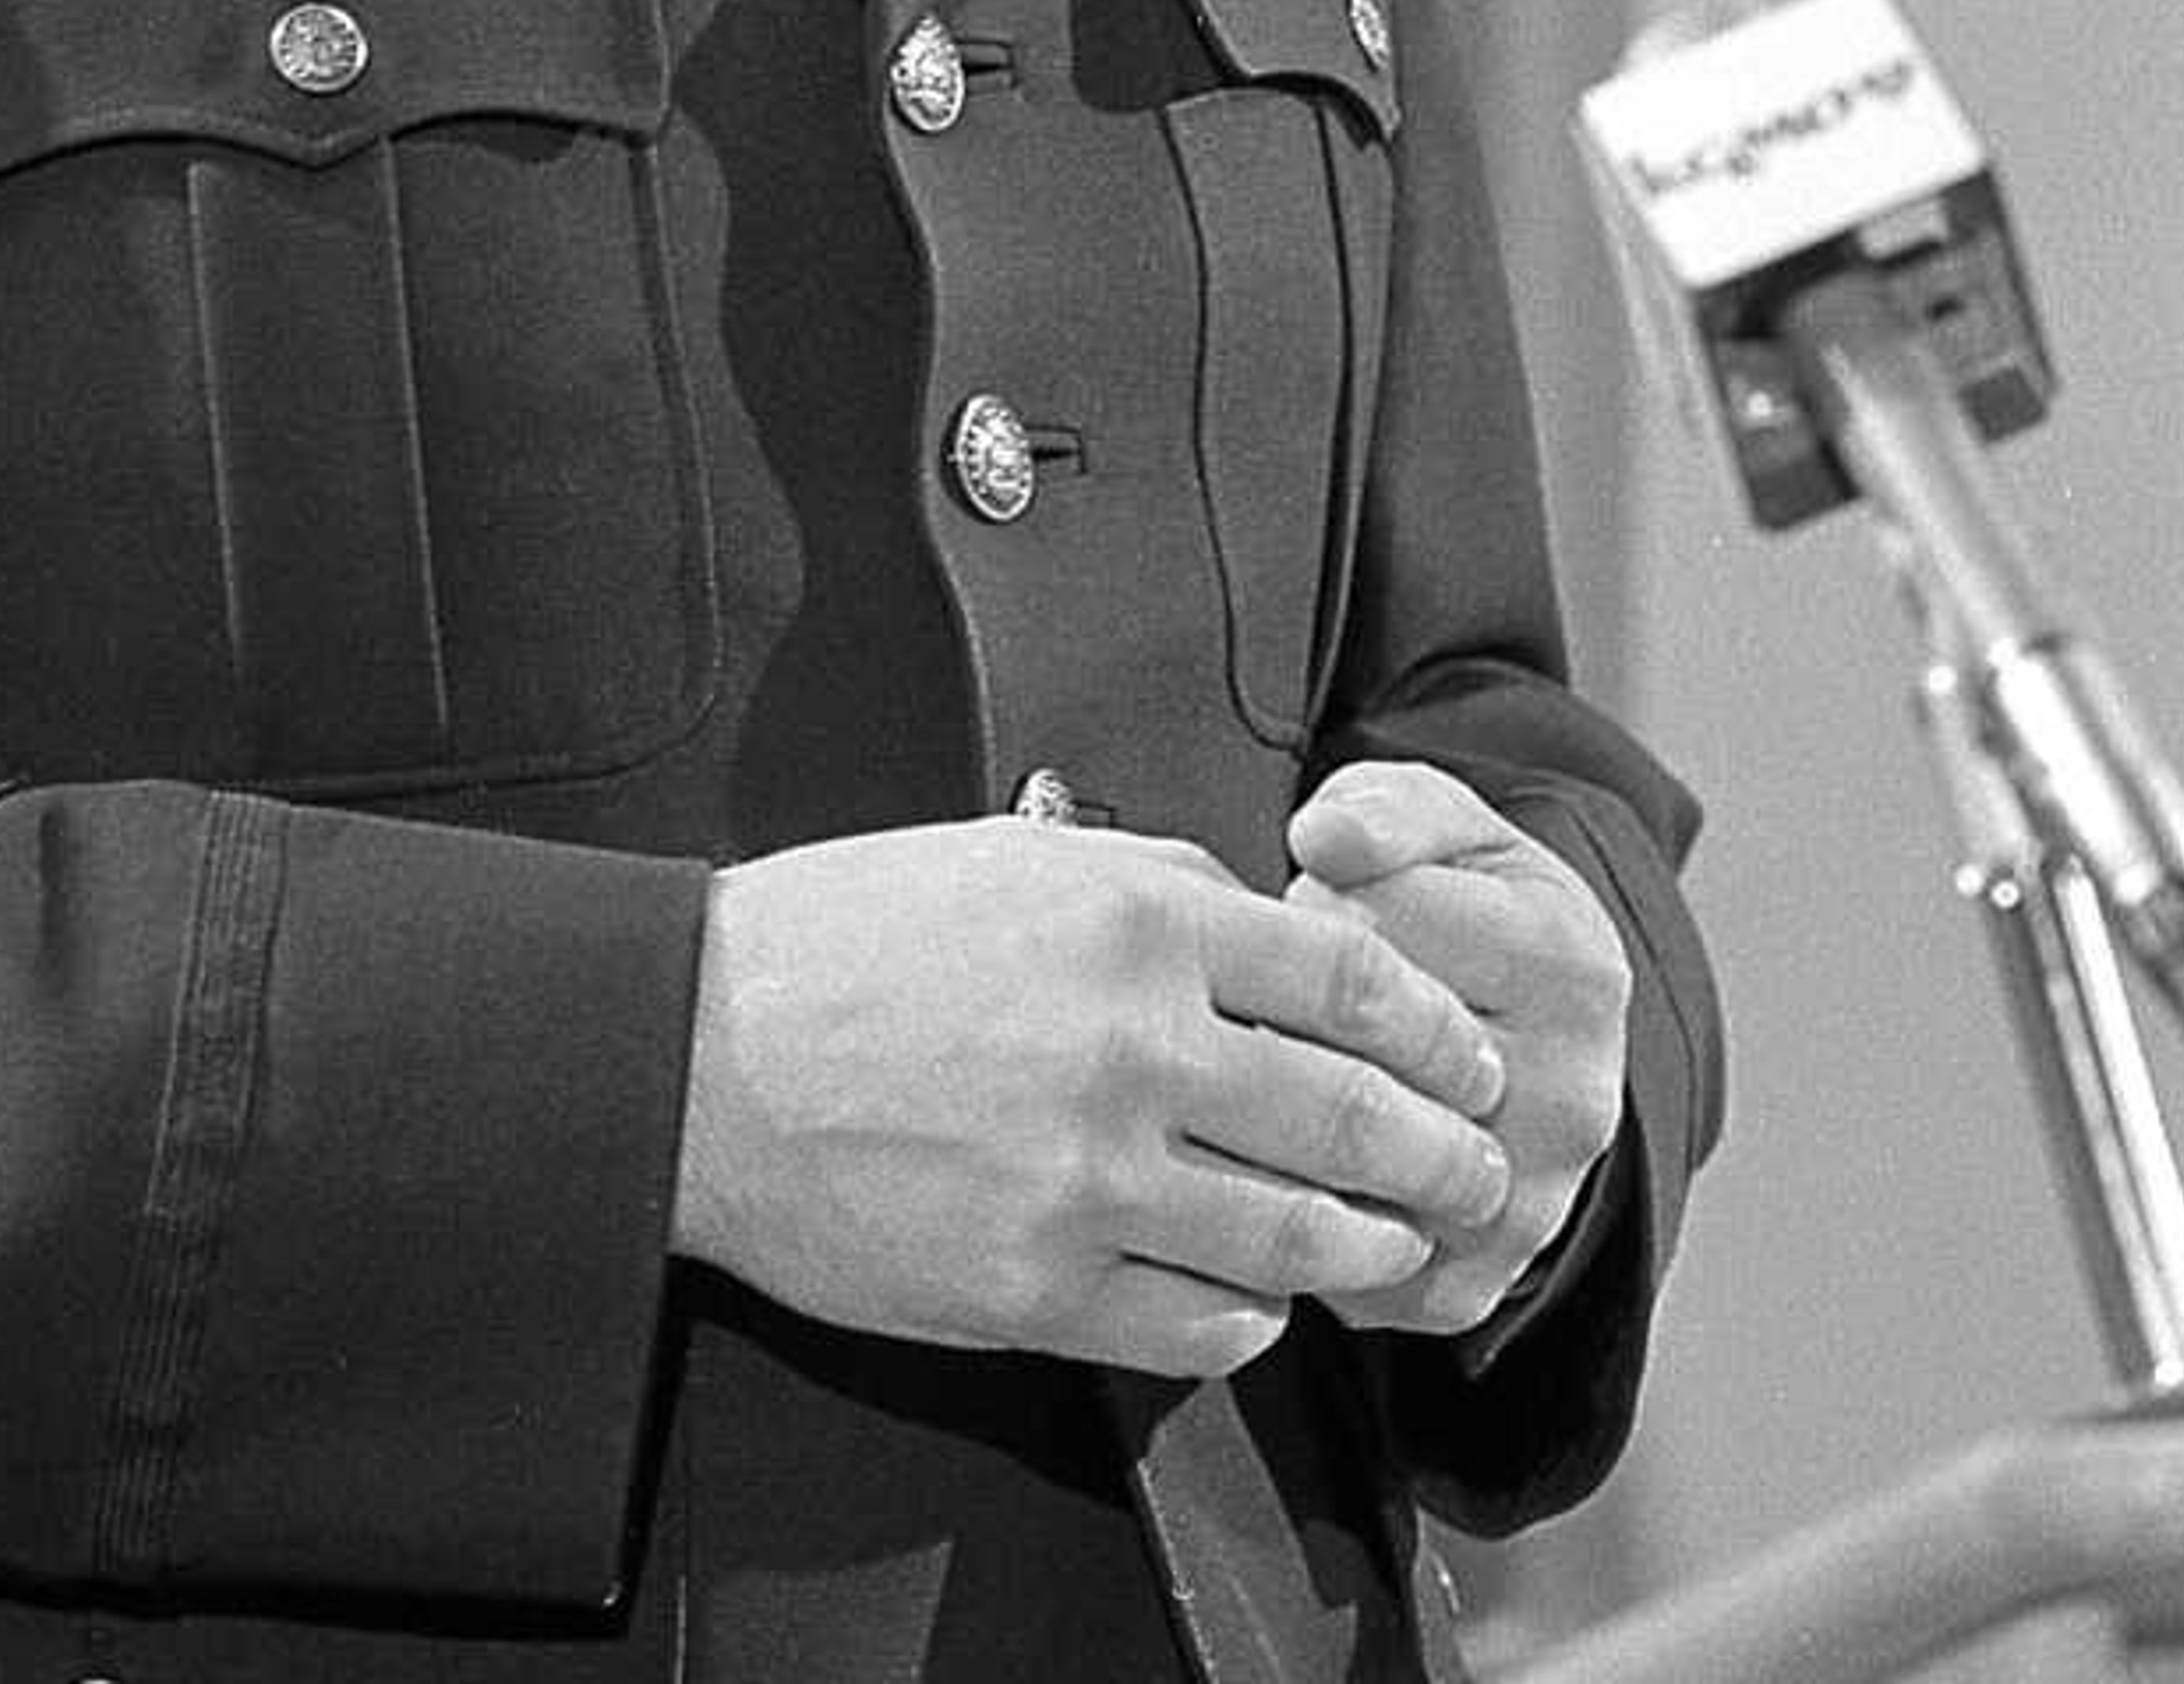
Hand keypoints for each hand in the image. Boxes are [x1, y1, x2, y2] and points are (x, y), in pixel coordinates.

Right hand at [672, 815, 1510, 1379]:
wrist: (704, 1055)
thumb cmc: (847, 942)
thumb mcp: (1015, 856)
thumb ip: (1155, 885)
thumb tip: (1263, 925)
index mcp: (1135, 921)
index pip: (1353, 981)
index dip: (1438, 1029)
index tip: (1468, 1057)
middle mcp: (1133, 1049)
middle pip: (1354, 1118)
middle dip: (1445, 1156)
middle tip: (1480, 1170)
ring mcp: (1090, 1180)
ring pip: (1298, 1237)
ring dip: (1371, 1248)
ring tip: (1395, 1245)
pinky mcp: (1040, 1289)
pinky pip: (1202, 1325)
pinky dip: (1256, 1317)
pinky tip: (1261, 1297)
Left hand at [1283, 761, 1630, 1341]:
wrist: (1525, 1032)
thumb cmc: (1463, 902)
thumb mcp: (1440, 823)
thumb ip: (1385, 809)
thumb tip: (1323, 840)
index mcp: (1567, 967)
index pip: (1366, 934)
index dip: (1313, 909)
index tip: (1330, 904)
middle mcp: (1568, 1100)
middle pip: (1350, 1053)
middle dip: (1295, 1011)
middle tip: (1310, 991)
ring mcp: (1526, 1207)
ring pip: (1338, 1163)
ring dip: (1285, 1112)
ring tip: (1302, 1060)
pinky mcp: (1473, 1284)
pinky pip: (1344, 1259)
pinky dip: (1295, 1206)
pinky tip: (1295, 1150)